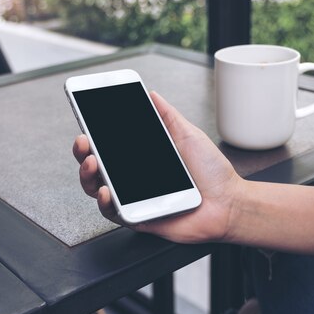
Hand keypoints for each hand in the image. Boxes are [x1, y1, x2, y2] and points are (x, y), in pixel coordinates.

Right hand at [73, 91, 242, 243]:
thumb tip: (151, 95)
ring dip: (88, 174)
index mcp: (143, 156)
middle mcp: (133, 177)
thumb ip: (167, 116)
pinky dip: (105, 202)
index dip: (94, 133)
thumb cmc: (212, 174)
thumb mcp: (188, 135)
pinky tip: (107, 190)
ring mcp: (133, 197)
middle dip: (83, 151)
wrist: (229, 203)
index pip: (110, 144)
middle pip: (96, 164)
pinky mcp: (137, 217)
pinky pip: (112, 212)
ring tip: (94, 162)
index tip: (86, 119)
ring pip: (97, 187)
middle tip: (84, 140)